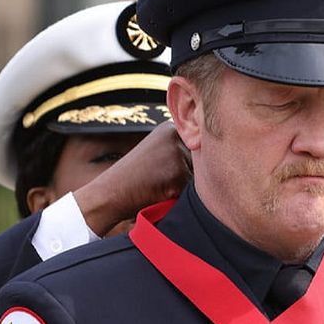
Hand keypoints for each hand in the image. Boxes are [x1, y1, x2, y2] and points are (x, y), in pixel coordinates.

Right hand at [73, 122, 191, 236]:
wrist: (110, 193)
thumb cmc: (134, 177)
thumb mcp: (155, 152)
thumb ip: (179, 149)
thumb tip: (213, 154)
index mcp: (169, 127)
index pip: (197, 147)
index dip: (184, 163)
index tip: (163, 169)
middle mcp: (174, 135)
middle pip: (201, 161)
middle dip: (186, 174)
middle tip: (158, 178)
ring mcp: (176, 152)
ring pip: (198, 176)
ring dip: (183, 186)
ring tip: (158, 185)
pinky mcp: (178, 172)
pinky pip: (193, 190)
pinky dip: (179, 196)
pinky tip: (159, 192)